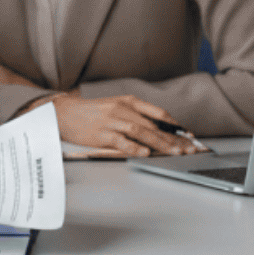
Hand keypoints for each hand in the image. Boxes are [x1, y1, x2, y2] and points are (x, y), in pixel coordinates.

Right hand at [41, 93, 202, 156]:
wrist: (64, 113)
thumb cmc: (91, 113)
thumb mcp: (116, 106)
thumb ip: (137, 115)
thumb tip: (160, 130)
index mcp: (128, 101)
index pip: (159, 113)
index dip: (176, 126)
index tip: (189, 136)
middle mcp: (122, 110)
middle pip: (153, 125)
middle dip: (174, 139)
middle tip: (188, 149)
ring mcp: (112, 121)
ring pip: (141, 132)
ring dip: (160, 143)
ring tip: (175, 153)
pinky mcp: (101, 133)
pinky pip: (121, 140)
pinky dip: (134, 147)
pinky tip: (145, 152)